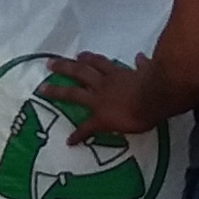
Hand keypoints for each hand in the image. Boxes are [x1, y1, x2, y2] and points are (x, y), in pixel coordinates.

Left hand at [39, 52, 159, 137]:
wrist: (155, 97)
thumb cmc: (156, 84)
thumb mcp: (149, 70)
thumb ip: (143, 65)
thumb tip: (140, 56)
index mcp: (117, 73)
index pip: (100, 63)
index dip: (89, 60)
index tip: (80, 56)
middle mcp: (104, 83)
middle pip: (80, 71)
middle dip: (64, 67)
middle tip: (50, 64)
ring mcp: (100, 99)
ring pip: (74, 92)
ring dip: (57, 91)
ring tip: (43, 89)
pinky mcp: (100, 118)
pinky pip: (86, 128)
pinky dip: (78, 135)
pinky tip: (70, 141)